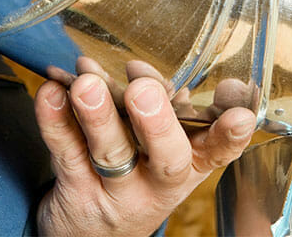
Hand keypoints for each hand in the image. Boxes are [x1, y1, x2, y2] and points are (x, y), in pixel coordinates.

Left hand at [34, 63, 257, 236]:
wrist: (92, 235)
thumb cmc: (137, 173)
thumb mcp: (165, 149)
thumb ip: (166, 106)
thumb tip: (148, 72)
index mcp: (191, 164)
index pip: (218, 151)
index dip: (231, 134)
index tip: (240, 115)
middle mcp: (159, 183)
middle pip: (165, 158)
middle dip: (155, 122)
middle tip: (143, 90)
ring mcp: (117, 192)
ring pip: (110, 153)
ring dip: (97, 114)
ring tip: (86, 84)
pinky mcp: (77, 192)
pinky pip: (65, 153)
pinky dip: (54, 120)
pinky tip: (51, 92)